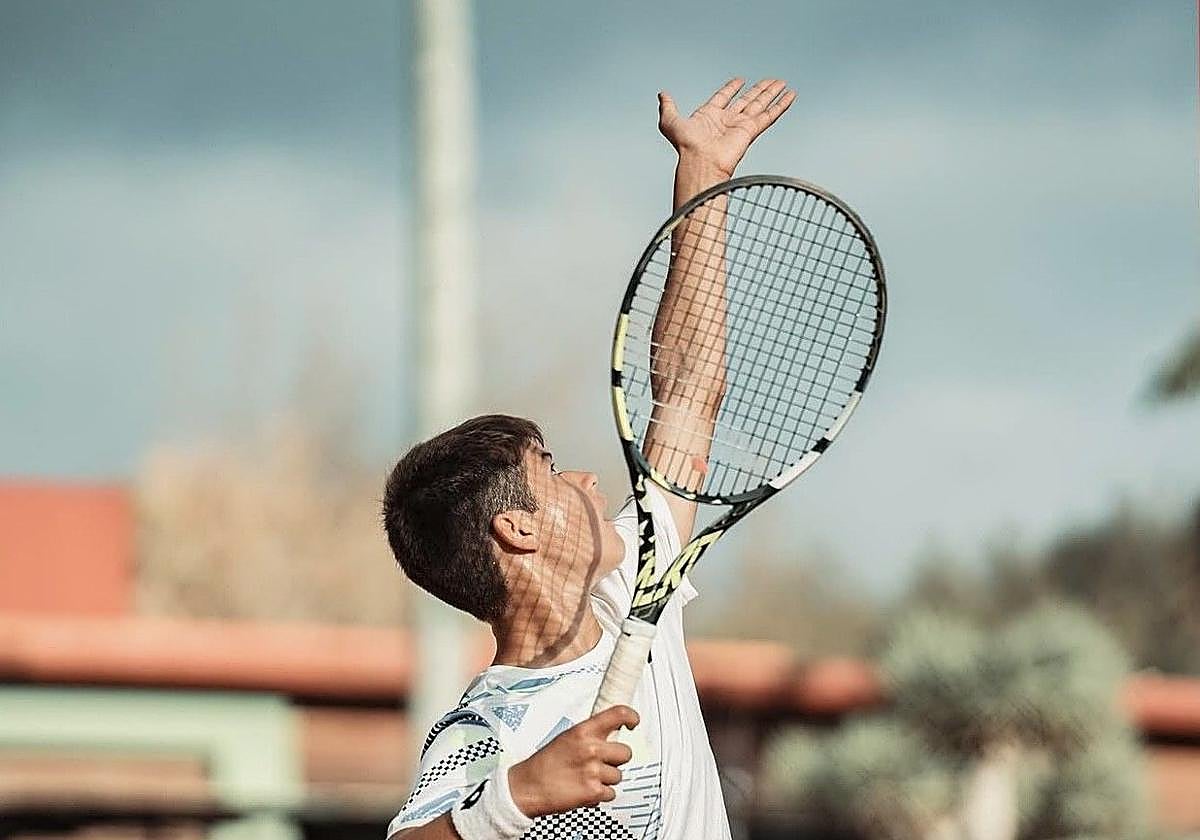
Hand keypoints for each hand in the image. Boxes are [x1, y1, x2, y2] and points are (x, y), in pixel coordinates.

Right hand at [507, 705, 638, 817]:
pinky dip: (600, 795)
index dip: (631, 717)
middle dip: (616, 760)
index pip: (618, 714)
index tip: (633, 722)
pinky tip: (584, 790)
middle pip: (626, 752)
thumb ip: (589, 735)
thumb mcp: (566, 738)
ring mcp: (594, 770)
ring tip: (586, 778)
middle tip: (600, 763)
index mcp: (583, 731)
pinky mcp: (594, 791)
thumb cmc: (545, 764)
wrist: (528, 787)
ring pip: (618, 775)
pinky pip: (611, 793)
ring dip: (606, 779)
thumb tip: (610, 734)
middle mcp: (591, 748)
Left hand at [658, 78, 795, 177]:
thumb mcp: (670, 122)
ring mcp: (740, 126)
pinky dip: (781, 105)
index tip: (739, 80)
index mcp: (709, 116)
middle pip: (747, 101)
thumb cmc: (685, 146)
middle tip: (770, 81)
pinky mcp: (751, 131)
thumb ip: (668, 107)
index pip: (723, 98)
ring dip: (771, 94)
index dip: (731, 89)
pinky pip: (769, 115)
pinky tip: (790, 96)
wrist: (699, 161)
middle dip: (758, 90)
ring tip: (782, 83)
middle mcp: (726, 121)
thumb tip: (661, 95)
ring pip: (760, 105)